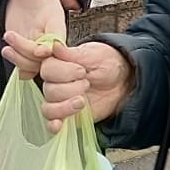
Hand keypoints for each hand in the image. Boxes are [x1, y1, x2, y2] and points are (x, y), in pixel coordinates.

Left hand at [3, 0, 75, 75]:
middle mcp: (49, 36)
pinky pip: (28, 69)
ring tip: (6, 46)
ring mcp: (37, 44)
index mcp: (56, 21)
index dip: (50, 48)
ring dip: (20, 59)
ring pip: (36, 65)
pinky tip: (7, 51)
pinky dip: (19, 67)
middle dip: (29, 54)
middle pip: (47, 58)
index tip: (39, 48)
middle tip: (11, 38)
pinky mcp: (26, 51)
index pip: (59, 41)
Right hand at [5, 36, 131, 132]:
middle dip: (70, 89)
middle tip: (87, 83)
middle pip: (49, 90)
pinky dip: (53, 125)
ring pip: (49, 108)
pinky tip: (59, 125)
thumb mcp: (92, 55)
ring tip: (82, 101)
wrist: (122, 81)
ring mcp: (59, 101)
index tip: (82, 71)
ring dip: (65, 107)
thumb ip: (71, 53)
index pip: (47, 69)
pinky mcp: (66, 116)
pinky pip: (51, 124)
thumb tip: (54, 44)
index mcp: (57, 64)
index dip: (64, 72)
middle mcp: (54, 83)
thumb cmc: (107, 63)